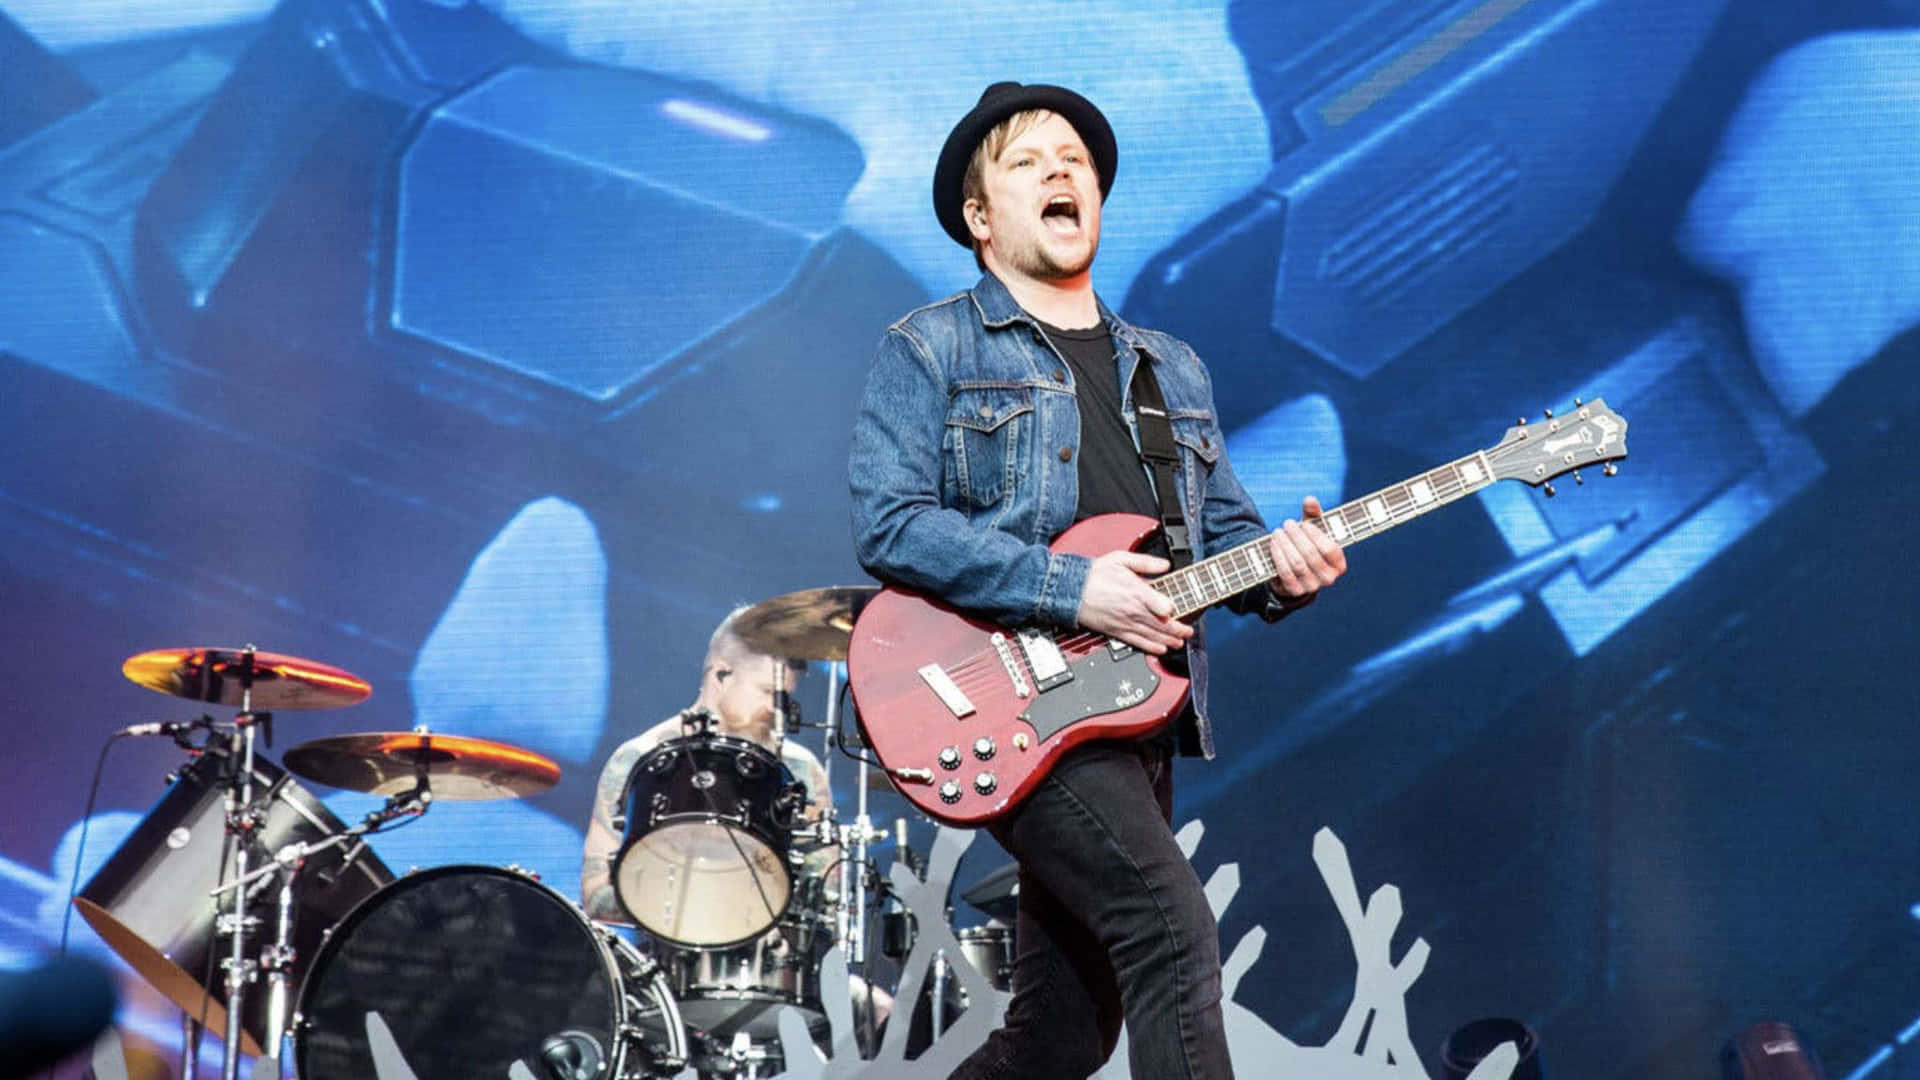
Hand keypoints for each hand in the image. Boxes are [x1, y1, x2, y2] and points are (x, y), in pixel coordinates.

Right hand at [1075, 550, 1193, 654]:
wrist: (1070, 590)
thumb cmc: (1093, 574)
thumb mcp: (1120, 559)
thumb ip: (1145, 562)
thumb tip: (1164, 565)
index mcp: (1137, 592)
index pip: (1163, 606)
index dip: (1175, 610)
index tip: (1181, 610)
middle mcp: (1133, 610)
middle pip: (1162, 625)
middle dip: (1179, 630)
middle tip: (1188, 631)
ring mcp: (1125, 623)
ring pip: (1153, 636)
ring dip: (1169, 641)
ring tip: (1180, 642)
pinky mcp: (1116, 632)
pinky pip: (1138, 642)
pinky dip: (1151, 648)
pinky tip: (1160, 649)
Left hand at [1268, 496, 1346, 601]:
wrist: (1293, 569)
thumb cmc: (1307, 543)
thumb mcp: (1312, 528)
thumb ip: (1313, 513)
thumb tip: (1310, 500)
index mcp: (1339, 564)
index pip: (1330, 549)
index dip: (1315, 535)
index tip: (1304, 524)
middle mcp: (1328, 578)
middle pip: (1311, 555)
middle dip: (1296, 537)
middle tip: (1287, 524)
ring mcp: (1312, 587)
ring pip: (1297, 564)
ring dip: (1285, 545)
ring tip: (1278, 532)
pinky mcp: (1295, 591)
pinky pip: (1285, 573)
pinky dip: (1278, 557)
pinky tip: (1273, 544)